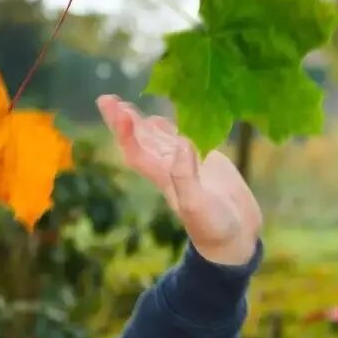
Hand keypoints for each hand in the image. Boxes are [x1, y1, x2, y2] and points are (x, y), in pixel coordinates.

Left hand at [97, 95, 261, 265]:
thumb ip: (187, 177)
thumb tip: (182, 145)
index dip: (126, 131)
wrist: (232, 239)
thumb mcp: (198, 205)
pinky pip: (180, 139)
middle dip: (122, 120)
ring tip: (123, 104)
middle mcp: (168, 168)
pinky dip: (169, 126)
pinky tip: (161, 116)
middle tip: (104, 98)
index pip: (136, 150)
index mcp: (162, 177)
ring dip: (140, 122)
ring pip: (156, 138)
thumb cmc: (214, 228)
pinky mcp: (203, 162)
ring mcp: (185, 164)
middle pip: (139, 140)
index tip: (120, 110)